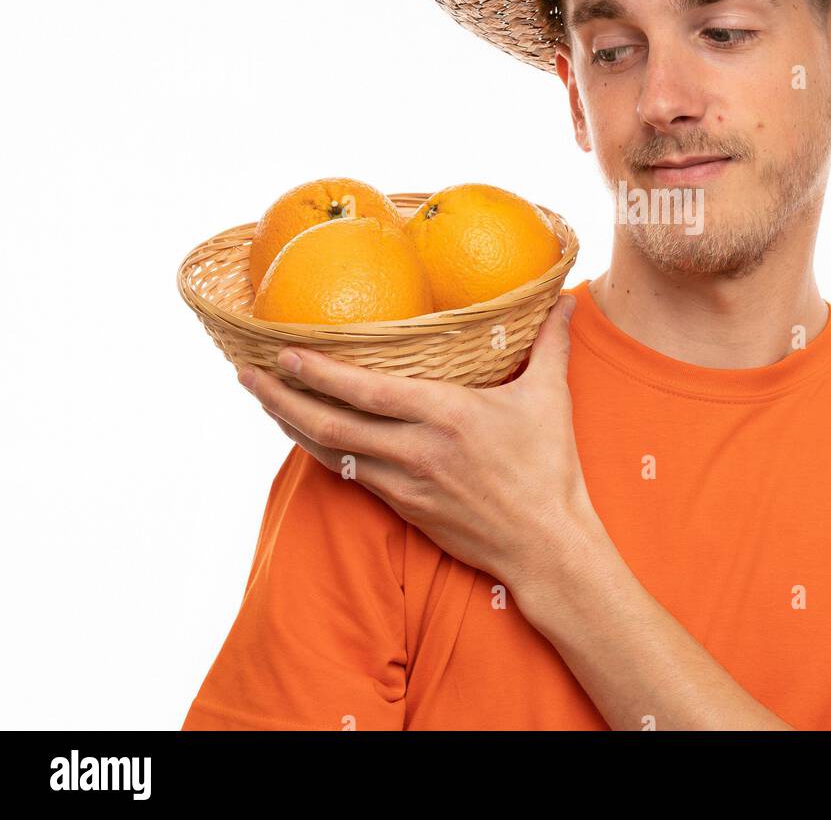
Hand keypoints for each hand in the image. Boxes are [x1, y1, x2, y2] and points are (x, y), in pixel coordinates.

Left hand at [235, 294, 601, 598]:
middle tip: (246, 372)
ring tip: (262, 397)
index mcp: (447, 416)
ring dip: (290, 424)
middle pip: (331, 424)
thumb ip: (551, 346)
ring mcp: (405, 484)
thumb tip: (565, 303)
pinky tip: (303, 434)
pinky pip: (349, 473)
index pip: (368, 391)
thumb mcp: (550, 400)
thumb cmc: (549, 469)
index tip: (283, 351)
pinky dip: (319, 450)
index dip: (320, 372)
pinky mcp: (403, 507)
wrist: (544, 545)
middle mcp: (417, 450)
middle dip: (281, 398)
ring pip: (332, 451)